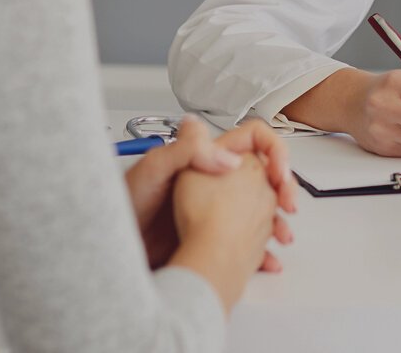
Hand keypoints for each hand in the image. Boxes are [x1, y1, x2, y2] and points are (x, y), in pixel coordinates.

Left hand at [125, 118, 297, 269]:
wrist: (112, 247)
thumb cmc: (125, 202)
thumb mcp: (153, 169)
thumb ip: (188, 153)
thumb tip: (229, 157)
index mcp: (206, 156)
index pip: (253, 141)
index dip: (273, 153)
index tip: (279, 174)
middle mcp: (216, 179)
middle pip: (264, 175)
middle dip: (283, 190)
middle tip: (288, 206)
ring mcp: (216, 208)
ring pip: (260, 209)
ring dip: (277, 222)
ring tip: (282, 237)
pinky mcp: (213, 235)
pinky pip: (247, 240)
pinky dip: (261, 250)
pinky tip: (266, 260)